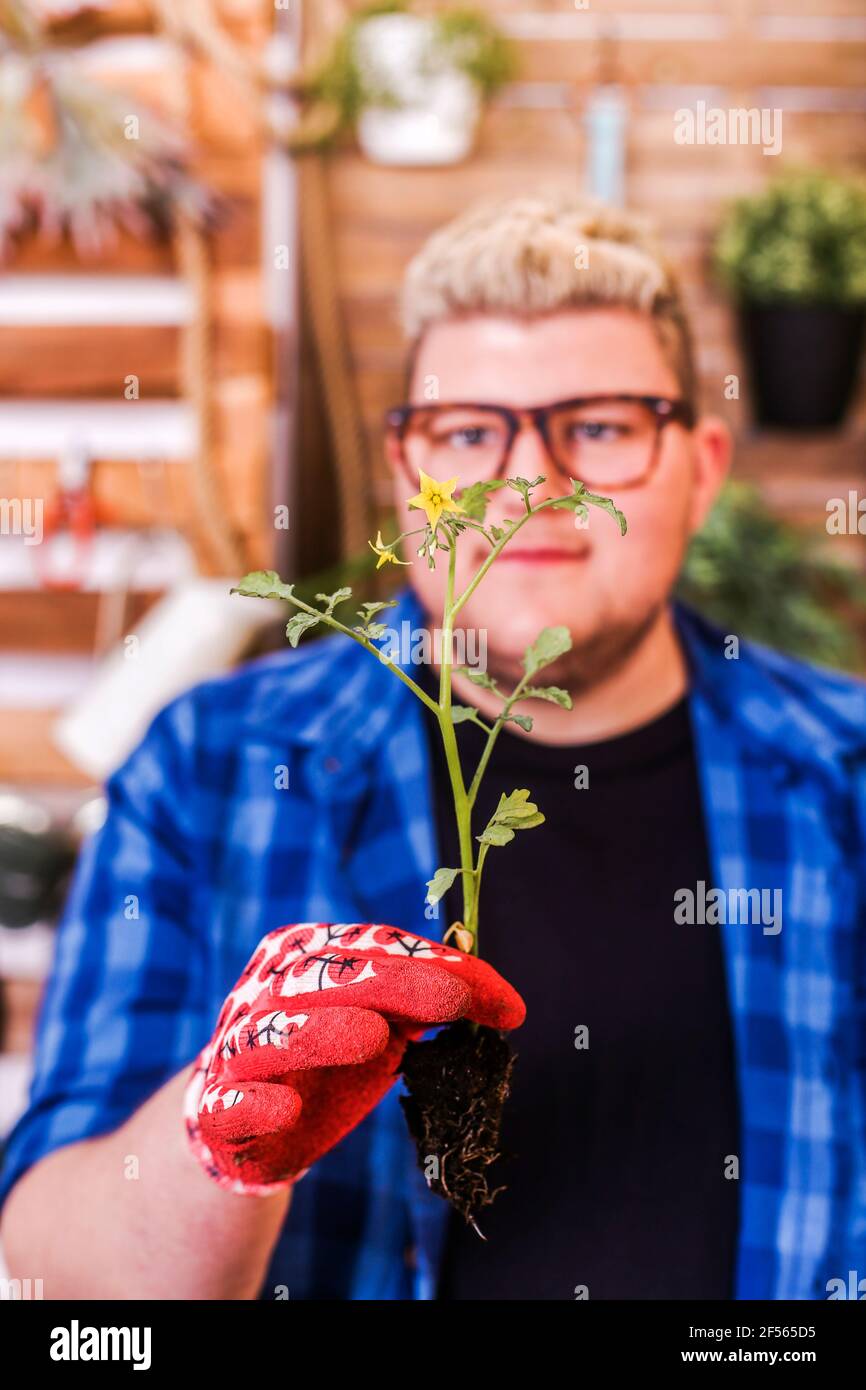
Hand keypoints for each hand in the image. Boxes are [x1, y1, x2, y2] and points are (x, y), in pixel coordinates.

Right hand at [184, 923, 524, 1194]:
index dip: (441, 966)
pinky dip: (254, 1105)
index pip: (378, 947)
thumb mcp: (382, 1021)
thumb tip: (506, 1001)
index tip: (505, 1004)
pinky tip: (284, 1109)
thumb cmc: (327, 1058)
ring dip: (319, 1033)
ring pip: (273, 1034)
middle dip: (397, 985)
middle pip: (329, 979)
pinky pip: (230, 1103)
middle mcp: (266, 989)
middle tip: (453, 999)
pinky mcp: (217, 1109)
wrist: (245, 1124)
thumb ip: (429, 1001)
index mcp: (305, 953)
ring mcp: (236, 1048)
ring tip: (372, 1037)